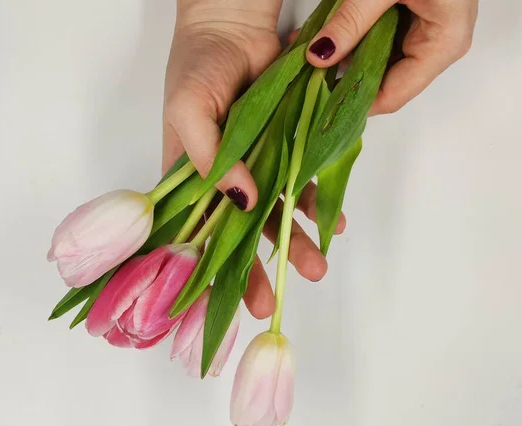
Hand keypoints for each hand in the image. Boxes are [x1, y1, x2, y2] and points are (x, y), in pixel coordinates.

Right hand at [163, 1, 343, 318]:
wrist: (233, 26)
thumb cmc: (198, 67)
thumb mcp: (190, 112)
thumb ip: (209, 159)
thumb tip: (243, 203)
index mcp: (191, 180)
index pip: (197, 235)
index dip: (211, 271)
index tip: (228, 302)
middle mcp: (224, 181)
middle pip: (240, 235)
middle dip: (257, 269)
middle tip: (274, 303)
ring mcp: (256, 167)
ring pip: (276, 215)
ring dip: (294, 242)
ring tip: (315, 266)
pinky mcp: (285, 149)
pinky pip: (303, 183)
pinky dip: (318, 203)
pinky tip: (331, 221)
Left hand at [307, 0, 478, 114]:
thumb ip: (351, 22)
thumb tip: (318, 55)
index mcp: (443, 45)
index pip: (393, 96)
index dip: (355, 102)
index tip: (321, 102)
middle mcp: (439, 46)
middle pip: (385, 82)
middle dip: (345, 78)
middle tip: (309, 75)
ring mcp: (428, 33)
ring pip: (380, 62)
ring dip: (346, 57)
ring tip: (312, 51)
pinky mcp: (416, 19)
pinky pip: (382, 41)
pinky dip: (356, 38)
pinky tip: (330, 34)